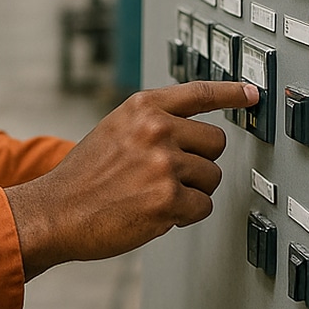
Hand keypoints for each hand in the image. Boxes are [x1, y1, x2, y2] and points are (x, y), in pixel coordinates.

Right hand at [5, 81, 257, 279]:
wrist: (57, 210)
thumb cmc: (84, 176)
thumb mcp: (115, 129)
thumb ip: (150, 122)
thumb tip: (190, 130)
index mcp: (142, 107)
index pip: (198, 93)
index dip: (231, 93)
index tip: (252, 94)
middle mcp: (156, 129)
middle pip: (215, 142)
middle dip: (199, 161)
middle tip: (168, 175)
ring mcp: (163, 164)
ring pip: (211, 177)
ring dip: (191, 191)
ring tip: (153, 194)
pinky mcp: (169, 199)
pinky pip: (203, 206)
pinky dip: (185, 215)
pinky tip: (156, 212)